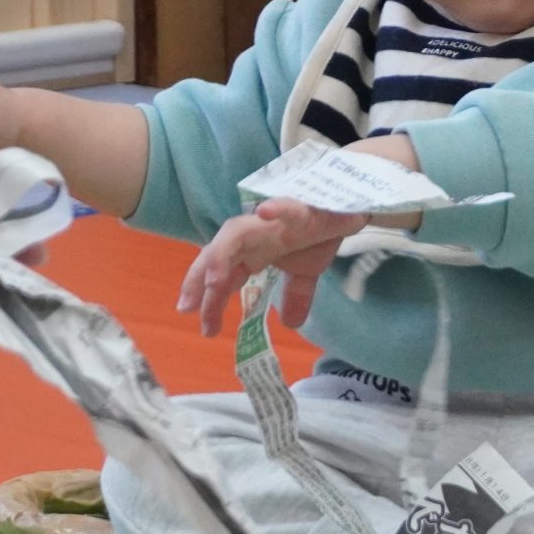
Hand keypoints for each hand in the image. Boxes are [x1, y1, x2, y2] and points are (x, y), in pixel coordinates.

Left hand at [179, 200, 368, 337]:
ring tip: (214, 281)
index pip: (224, 277)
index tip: (205, 329)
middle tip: (187, 309)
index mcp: (254, 252)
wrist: (346, 204)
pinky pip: (286, 206)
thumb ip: (295, 294)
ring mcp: (273, 222)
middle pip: (217, 255)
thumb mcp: (306, 270)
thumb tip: (291, 324)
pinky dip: (276, 209)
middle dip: (199, 280)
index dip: (210, 301)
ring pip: (236, 233)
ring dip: (221, 255)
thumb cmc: (320, 231)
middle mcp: (255, 236)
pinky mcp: (300, 207)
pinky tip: (265, 211)